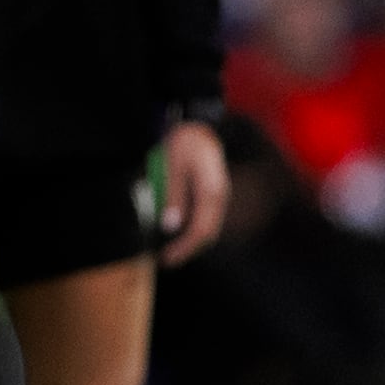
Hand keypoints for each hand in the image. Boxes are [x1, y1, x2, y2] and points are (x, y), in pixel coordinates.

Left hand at [157, 118, 231, 265]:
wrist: (200, 124)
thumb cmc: (185, 141)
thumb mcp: (174, 165)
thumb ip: (174, 194)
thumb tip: (170, 225)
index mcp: (211, 192)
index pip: (200, 231)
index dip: (184, 248)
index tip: (166, 258)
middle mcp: (218, 197)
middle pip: (207, 234)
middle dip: (187, 250)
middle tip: (166, 260)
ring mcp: (217, 196)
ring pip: (207, 228)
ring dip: (190, 242)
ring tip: (169, 250)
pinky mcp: (212, 194)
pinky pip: (204, 218)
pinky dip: (192, 229)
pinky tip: (177, 231)